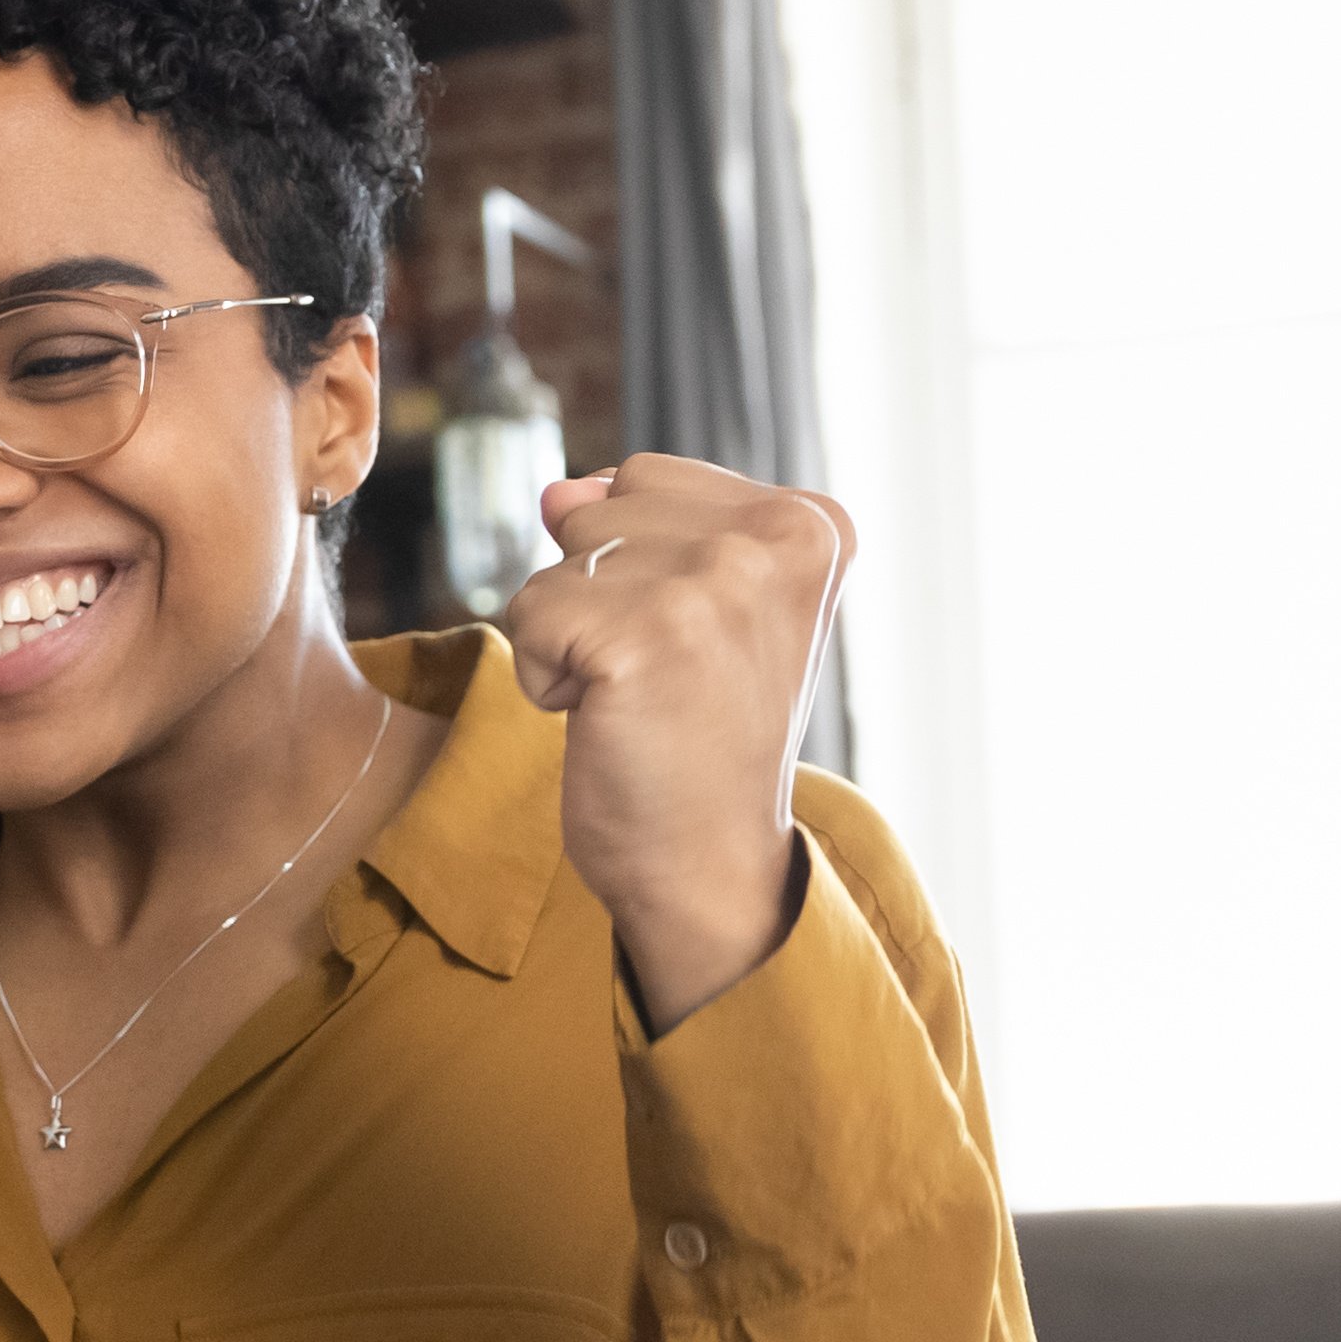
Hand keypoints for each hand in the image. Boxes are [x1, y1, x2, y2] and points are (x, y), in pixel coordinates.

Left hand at [504, 456, 852, 1031]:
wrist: (710, 864)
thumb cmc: (699, 734)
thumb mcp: (691, 604)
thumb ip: (638, 524)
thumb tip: (560, 490)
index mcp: (811, 521)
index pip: (644, 477)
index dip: (640, 566)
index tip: (699, 642)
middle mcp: (776, 537)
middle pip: (597, 509)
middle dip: (601, 595)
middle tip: (667, 678)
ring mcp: (716, 583)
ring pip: (558, 562)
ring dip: (572, 639)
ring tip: (642, 701)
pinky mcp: (646, 637)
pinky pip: (530, 618)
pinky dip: (546, 681)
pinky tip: (610, 723)